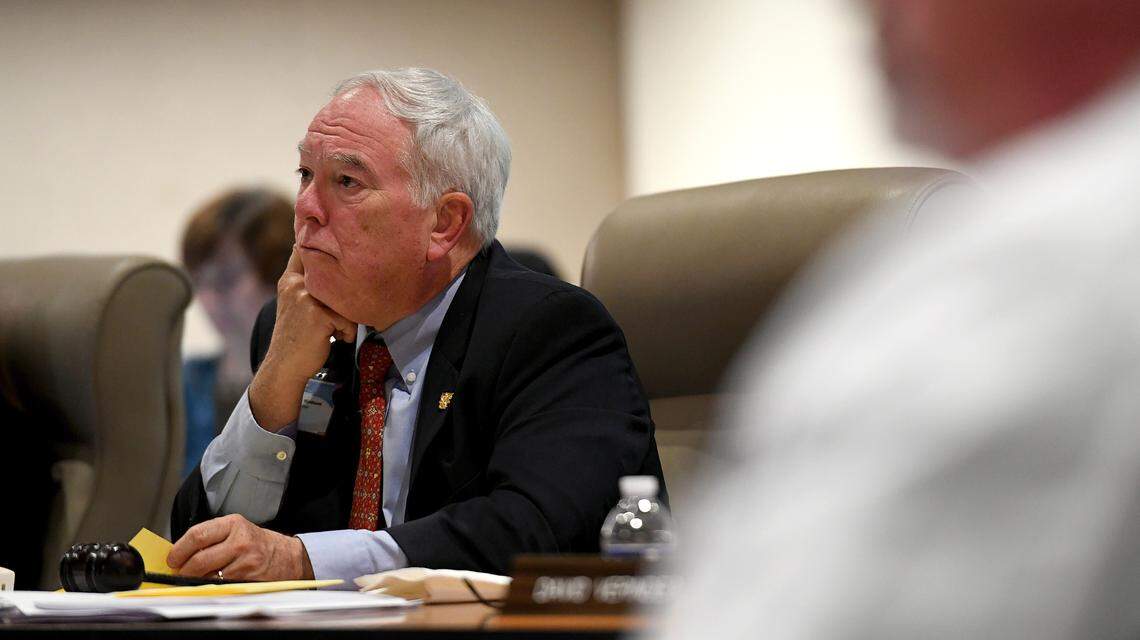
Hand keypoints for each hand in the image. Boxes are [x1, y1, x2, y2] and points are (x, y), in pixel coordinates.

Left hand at [166, 514, 313, 581]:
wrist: (288, 556)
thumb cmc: (257, 543)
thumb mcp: (237, 530)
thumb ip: (211, 537)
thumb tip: (180, 554)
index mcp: (233, 523)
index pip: (197, 535)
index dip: (179, 550)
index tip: (172, 559)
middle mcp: (240, 540)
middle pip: (199, 559)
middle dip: (184, 570)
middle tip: (180, 573)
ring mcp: (246, 561)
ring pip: (208, 576)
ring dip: (197, 580)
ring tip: (197, 578)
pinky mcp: (249, 578)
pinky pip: (221, 586)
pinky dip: (212, 586)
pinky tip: (214, 582)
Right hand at [249, 245, 356, 429]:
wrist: (286, 366)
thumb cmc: (300, 338)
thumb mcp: (299, 305)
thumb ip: (310, 285)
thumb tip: (335, 266)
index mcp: (290, 279)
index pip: (302, 249)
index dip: (312, 236)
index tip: (319, 220)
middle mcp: (295, 283)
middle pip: (332, 271)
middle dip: (346, 288)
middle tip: (341, 307)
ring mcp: (304, 297)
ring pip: (344, 298)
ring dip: (346, 319)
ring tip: (334, 330)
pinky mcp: (316, 313)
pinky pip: (347, 318)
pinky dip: (346, 332)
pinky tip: (333, 339)